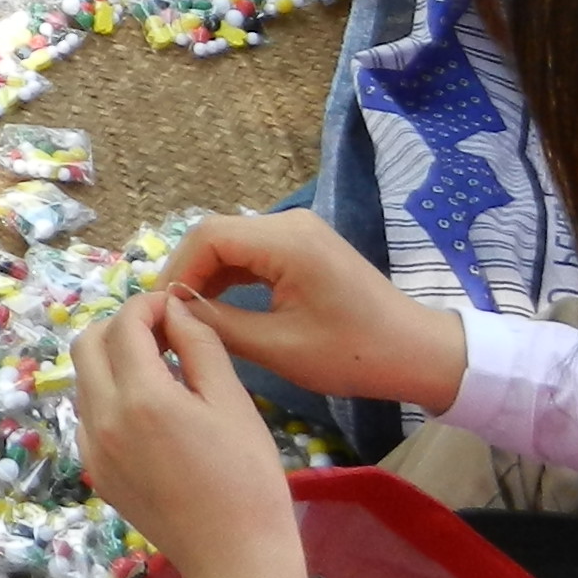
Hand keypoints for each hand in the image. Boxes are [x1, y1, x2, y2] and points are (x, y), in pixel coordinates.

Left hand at [71, 291, 311, 577]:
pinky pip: (86, 415)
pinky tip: (145, 408)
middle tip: (161, 332)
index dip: (148, 305)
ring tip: (156, 367)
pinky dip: (106, 395)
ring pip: (82, 379)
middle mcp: (104, 419)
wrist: (233, 556)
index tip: (174, 307)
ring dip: (110, 359)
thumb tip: (176, 310)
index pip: (125, 325)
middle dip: (120, 326)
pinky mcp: (95, 472)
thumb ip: (201, 346)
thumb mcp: (233, 402)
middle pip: (87, 344)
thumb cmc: (247, 478)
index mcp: (142, 398)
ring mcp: (93, 449)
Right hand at [159, 211, 470, 412]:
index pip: (208, 236)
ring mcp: (299, 232)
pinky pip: (252, 252)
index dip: (177, 270)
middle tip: (168, 316)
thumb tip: (174, 313)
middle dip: (187, 272)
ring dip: (206, 275)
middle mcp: (290, 223)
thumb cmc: (351, 353)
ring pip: (232, 242)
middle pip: (216, 234)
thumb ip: (220, 325)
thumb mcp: (279, 347)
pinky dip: (230, 276)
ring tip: (186, 316)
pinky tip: (216, 307)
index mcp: (286, 241)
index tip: (163, 311)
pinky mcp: (304, 247)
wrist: (415, 352)